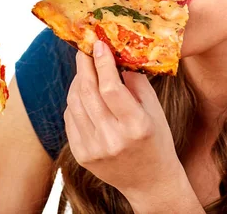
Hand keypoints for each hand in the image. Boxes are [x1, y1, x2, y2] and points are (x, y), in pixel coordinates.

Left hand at [64, 41, 183, 200]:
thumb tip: (117, 53)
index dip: (102, 63)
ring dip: (77, 80)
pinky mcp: (81, 156)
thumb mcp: (154, 109)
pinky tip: (83, 92)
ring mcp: (94, 150)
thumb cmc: (156, 140)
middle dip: (84, 65)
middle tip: (84, 48)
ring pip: (75, 103)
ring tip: (85, 68)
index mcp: (136, 127)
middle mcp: (112, 140)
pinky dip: (75, 101)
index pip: (111, 88)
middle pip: (88, 93)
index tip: (99, 44)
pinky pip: (70, 118)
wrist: (150, 182)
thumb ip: (135, 81)